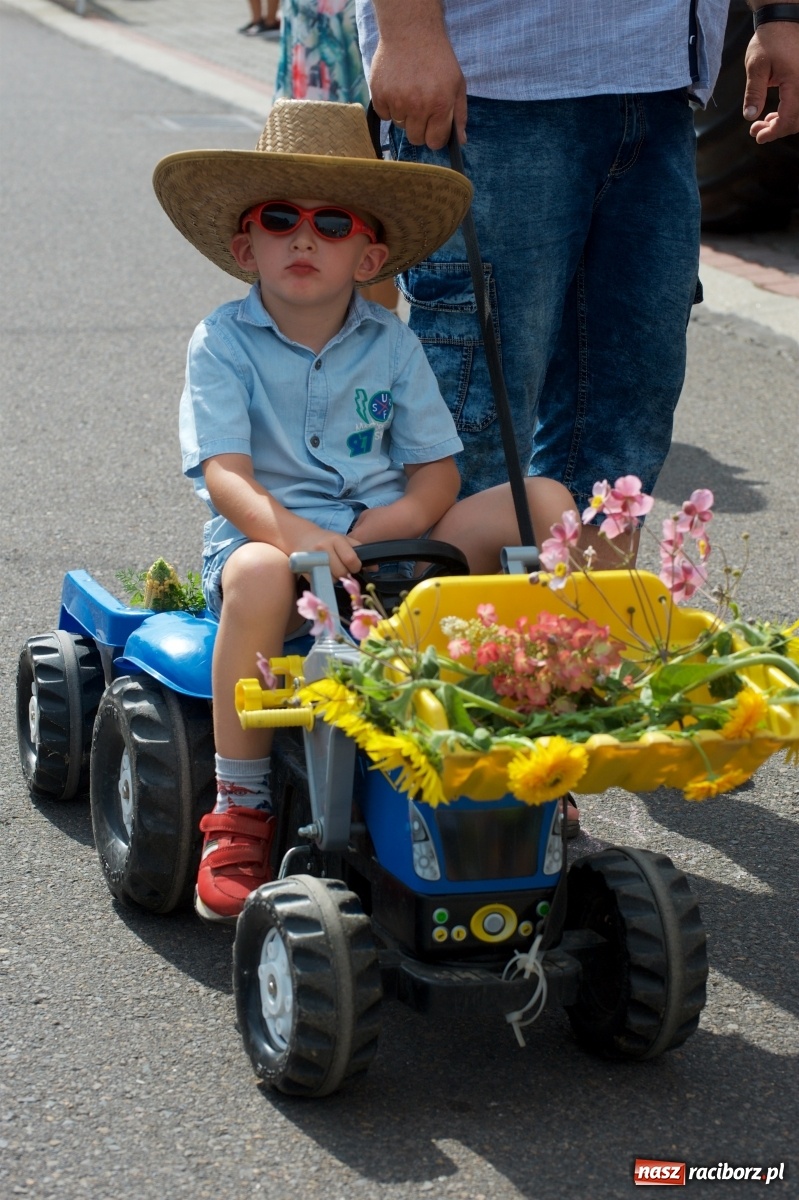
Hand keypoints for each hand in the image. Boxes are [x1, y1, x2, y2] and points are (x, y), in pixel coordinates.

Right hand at [291, 526, 362, 580]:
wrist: (302, 537)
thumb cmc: (327, 540)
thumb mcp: (344, 540)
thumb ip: (360, 551)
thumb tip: (374, 568)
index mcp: (336, 539)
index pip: (351, 559)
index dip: (355, 566)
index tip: (354, 566)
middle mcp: (323, 548)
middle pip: (342, 571)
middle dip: (346, 573)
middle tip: (342, 568)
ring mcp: (313, 559)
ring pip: (332, 579)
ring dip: (336, 577)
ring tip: (332, 569)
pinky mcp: (306, 569)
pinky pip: (322, 581)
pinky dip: (326, 580)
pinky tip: (324, 572)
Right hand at [369, 22, 466, 147]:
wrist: (411, 30)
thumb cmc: (437, 58)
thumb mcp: (457, 83)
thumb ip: (459, 114)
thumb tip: (461, 141)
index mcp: (440, 104)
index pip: (434, 142)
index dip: (435, 136)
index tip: (434, 127)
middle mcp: (418, 105)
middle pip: (415, 139)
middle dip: (420, 128)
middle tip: (421, 109)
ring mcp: (397, 100)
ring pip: (400, 126)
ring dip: (405, 115)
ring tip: (409, 93)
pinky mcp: (379, 94)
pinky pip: (384, 115)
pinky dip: (389, 107)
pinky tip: (396, 90)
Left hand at [744, 23, 798, 139]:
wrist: (783, 22)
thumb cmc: (769, 40)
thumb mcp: (756, 66)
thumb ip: (754, 92)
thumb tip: (750, 116)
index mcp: (796, 81)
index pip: (789, 117)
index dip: (774, 132)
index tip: (758, 137)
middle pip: (797, 120)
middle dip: (776, 130)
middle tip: (756, 131)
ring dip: (782, 123)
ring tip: (762, 124)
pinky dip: (788, 113)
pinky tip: (773, 116)